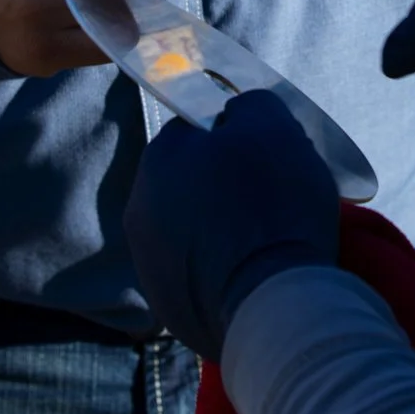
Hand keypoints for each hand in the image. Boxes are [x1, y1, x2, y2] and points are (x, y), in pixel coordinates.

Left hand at [124, 91, 340, 361]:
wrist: (273, 304)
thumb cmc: (274, 205)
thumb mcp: (274, 126)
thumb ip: (250, 106)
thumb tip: (236, 114)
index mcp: (159, 160)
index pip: (197, 132)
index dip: (236, 139)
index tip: (268, 157)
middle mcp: (139, 211)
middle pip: (192, 184)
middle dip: (225, 186)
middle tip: (272, 199)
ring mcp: (149, 264)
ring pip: (193, 231)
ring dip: (221, 231)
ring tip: (265, 243)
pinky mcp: (168, 308)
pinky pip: (199, 276)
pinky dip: (222, 272)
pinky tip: (254, 275)